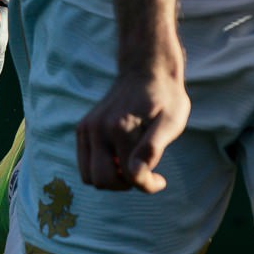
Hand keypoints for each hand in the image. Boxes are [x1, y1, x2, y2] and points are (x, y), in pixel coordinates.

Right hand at [75, 67, 189, 193]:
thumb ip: (152, 148)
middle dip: (125, 184)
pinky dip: (100, 168)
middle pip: (103, 181)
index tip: (161, 180)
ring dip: (111, 178)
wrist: (147, 69)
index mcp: (121, 127)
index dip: (148, 185)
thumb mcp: (171, 121)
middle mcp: (98, 128)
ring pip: (89, 177)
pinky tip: (119, 156)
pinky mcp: (82, 128)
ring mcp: (87, 127)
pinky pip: (84, 164)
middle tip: (143, 170)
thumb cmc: (165, 98)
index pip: (130, 177)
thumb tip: (134, 174)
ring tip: (130, 164)